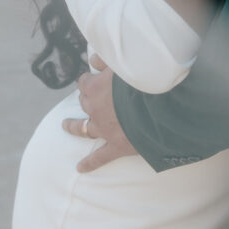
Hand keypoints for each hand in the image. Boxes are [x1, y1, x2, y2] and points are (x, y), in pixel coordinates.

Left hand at [62, 56, 137, 171]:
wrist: (161, 105)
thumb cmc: (144, 79)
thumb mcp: (125, 63)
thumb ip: (107, 60)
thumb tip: (92, 61)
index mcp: (96, 88)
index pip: (85, 82)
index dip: (89, 80)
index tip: (93, 77)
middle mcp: (96, 109)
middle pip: (84, 102)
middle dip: (86, 98)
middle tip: (91, 96)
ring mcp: (105, 129)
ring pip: (84, 128)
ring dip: (74, 126)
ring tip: (66, 125)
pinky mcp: (117, 146)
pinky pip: (100, 157)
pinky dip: (90, 163)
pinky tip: (80, 168)